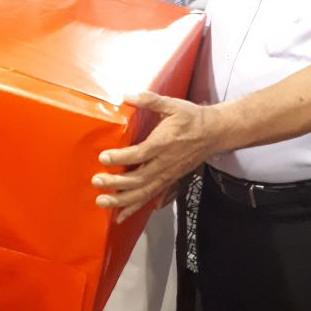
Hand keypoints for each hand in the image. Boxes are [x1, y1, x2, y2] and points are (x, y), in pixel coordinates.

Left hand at [93, 91, 215, 222]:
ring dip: (122, 200)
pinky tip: (120, 215)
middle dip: (116, 183)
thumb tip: (127, 95)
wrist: (214, 133)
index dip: (121, 158)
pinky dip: (135, 207)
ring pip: (143, 192)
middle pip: (139, 179)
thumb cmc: (191, 118)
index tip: (104, 157)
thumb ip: (149, 100)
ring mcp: (167, 175)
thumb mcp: (172, 104)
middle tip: (96, 181)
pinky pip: (150, 197)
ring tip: (102, 202)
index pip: (140, 154)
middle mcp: (164, 163)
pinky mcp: (169, 181)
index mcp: (164, 143)